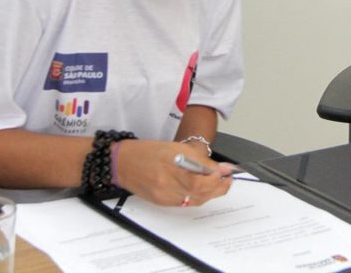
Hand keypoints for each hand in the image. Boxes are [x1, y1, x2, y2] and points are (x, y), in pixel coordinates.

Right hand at [112, 139, 232, 205]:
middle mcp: (167, 183)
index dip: (217, 178)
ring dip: (210, 193)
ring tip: (217, 184)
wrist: (123, 163)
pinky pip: (185, 203)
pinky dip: (196, 197)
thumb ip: (199, 159)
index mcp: (171, 166)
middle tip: (227, 180)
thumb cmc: (148, 152)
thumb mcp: (176, 147)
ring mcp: (164, 195)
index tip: (227, 172)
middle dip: (218, 187)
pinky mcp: (162, 202)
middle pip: (200, 192)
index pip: (200, 178)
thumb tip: (220, 167)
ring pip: (195, 200)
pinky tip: (201, 189)